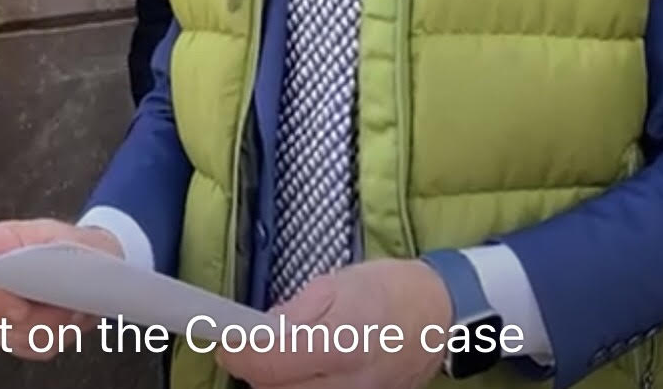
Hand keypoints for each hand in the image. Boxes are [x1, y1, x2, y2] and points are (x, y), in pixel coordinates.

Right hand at [0, 220, 122, 359]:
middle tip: (69, 306)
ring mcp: (0, 311)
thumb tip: (38, 273)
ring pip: (18, 338)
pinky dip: (59, 337)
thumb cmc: (75, 243)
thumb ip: (52, 250)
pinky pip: (35, 348)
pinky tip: (73, 318)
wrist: (91, 260)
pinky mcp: (18, 334)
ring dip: (53, 328)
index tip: (23, 308)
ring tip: (75, 308)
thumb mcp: (69, 235)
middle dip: (38, 319)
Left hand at [218, 258, 451, 388]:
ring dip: (274, 379)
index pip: (271, 364)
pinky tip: (303, 365)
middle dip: (254, 366)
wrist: (437, 318)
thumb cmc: (387, 290)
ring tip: (280, 350)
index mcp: (341, 342)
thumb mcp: (337, 283)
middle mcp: (347, 383)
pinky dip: (297, 385)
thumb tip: (256, 331)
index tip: (224, 338)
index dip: (239, 353)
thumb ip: (294, 313)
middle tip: (248, 339)